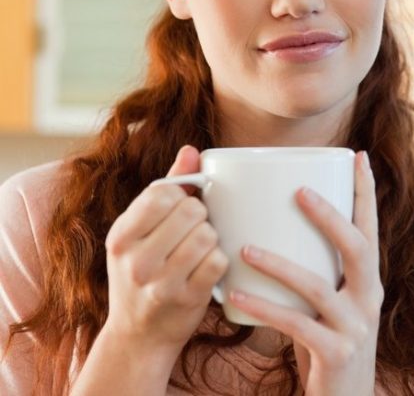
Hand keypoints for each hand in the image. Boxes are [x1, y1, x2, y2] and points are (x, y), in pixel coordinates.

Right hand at [102, 145, 228, 354]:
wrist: (138, 336)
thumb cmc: (145, 272)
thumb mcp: (141, 232)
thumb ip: (167, 188)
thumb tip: (192, 150)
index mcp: (120, 236)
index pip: (163, 192)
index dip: (182, 195)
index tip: (180, 209)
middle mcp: (135, 260)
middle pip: (191, 210)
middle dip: (201, 217)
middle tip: (194, 231)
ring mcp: (159, 283)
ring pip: (207, 235)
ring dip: (212, 239)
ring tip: (201, 249)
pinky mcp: (186, 299)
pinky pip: (218, 261)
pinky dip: (220, 261)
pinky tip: (209, 268)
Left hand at [228, 151, 381, 395]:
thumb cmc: (328, 344)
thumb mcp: (332, 304)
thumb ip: (319, 271)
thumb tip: (278, 227)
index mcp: (368, 281)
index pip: (371, 229)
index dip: (366, 192)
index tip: (357, 156)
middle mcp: (369, 298)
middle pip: (359, 248)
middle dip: (331, 216)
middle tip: (298, 191)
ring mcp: (356, 327)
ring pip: (319, 287)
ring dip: (280, 264)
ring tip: (245, 247)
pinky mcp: (336, 353)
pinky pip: (296, 325)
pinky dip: (265, 308)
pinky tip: (238, 295)